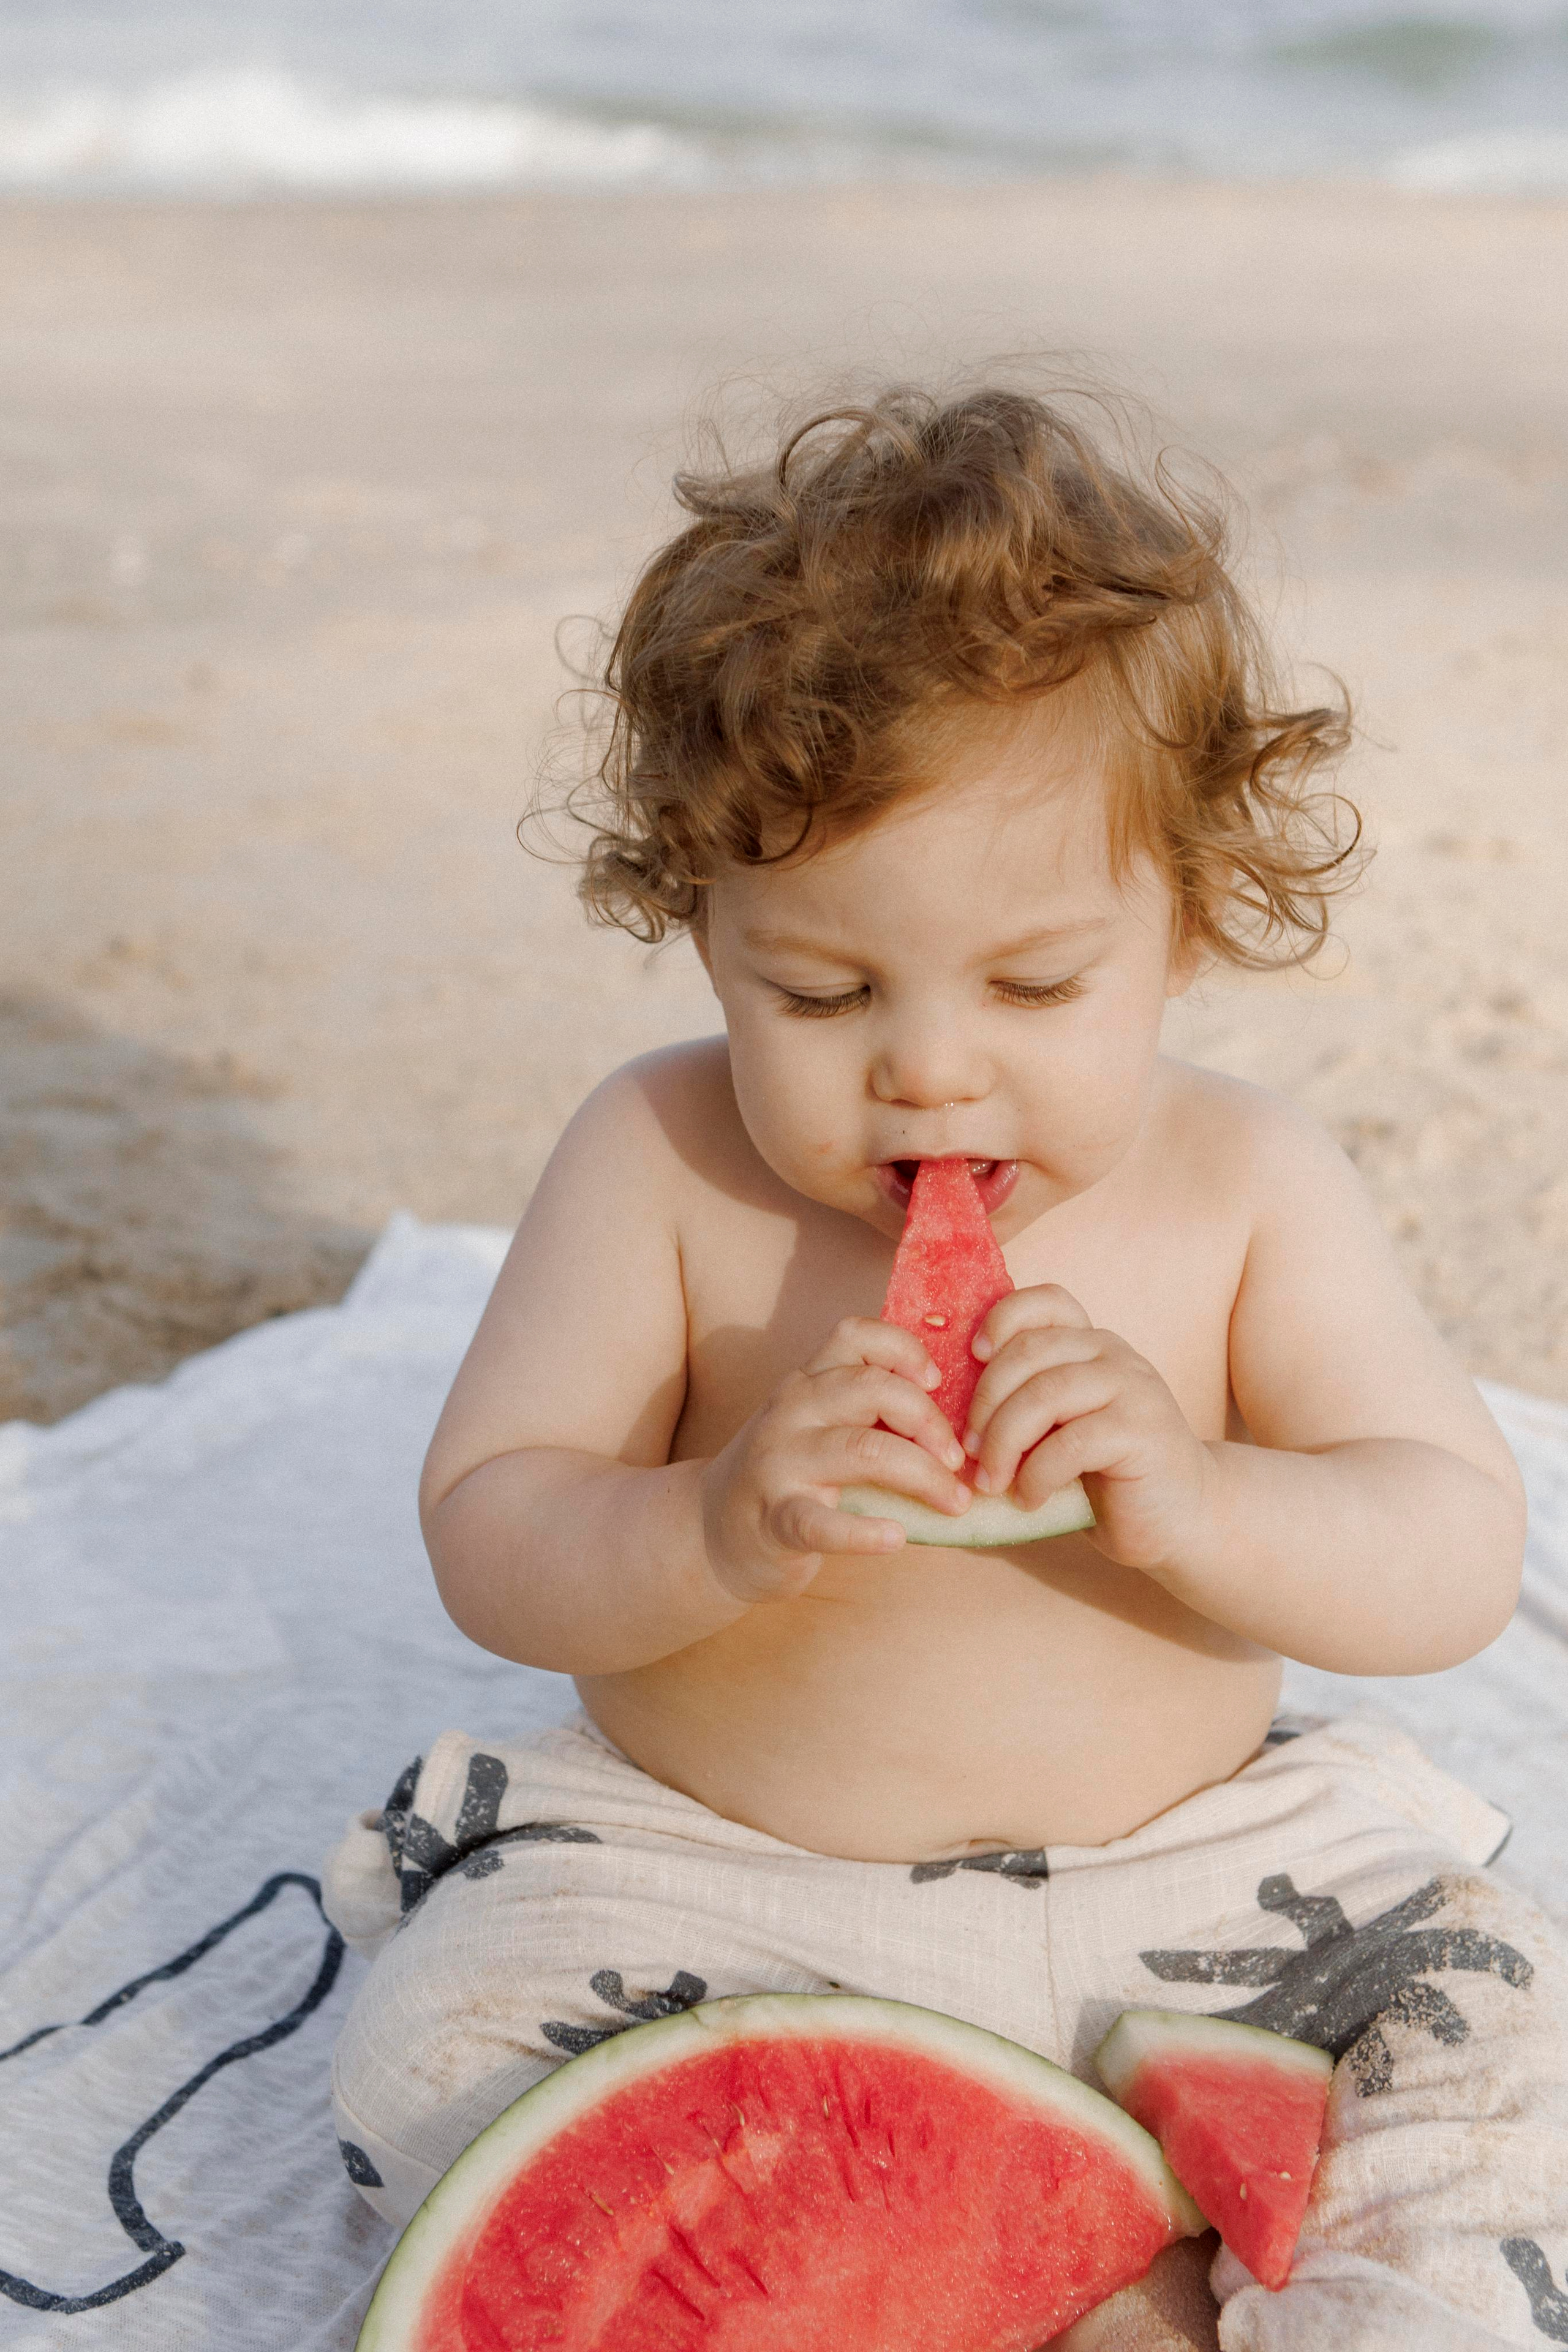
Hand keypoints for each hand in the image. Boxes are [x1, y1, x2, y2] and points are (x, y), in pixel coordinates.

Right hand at [699, 1318, 972, 1603]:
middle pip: (872, 1389)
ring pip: (862, 1449)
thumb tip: (959, 1415)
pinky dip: (864, 1533)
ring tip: (955, 1502)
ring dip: (922, 1475)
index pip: (854, 1335)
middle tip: (960, 1459)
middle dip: (930, 1421)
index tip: (938, 1382)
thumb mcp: (818, 1424)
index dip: (905, 1349)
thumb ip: (868, 1409)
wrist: (712, 1532)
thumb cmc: (790, 1475)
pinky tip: (896, 1538)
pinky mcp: (774, 1519)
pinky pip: (823, 1523)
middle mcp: (790, 1411)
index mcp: (807, 1382)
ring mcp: (779, 1463)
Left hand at [965, 1286, 1213, 1574]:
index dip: (1002, 1318)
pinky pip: (1070, 1444)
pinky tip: (1029, 1499)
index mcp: (1091, 1345)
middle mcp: (1114, 1354)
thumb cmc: (1108, 1477)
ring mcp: (1134, 1388)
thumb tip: (946, 1408)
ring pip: (1044, 1395)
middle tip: (968, 1452)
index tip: (972, 1356)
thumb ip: (1026, 1404)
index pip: (1047, 1300)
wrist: (1185, 1520)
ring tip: (991, 1481)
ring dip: (1004, 1442)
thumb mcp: (1061, 1430)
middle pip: (1028, 1352)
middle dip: (984, 1403)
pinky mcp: (1142, 1431)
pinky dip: (1036, 1476)